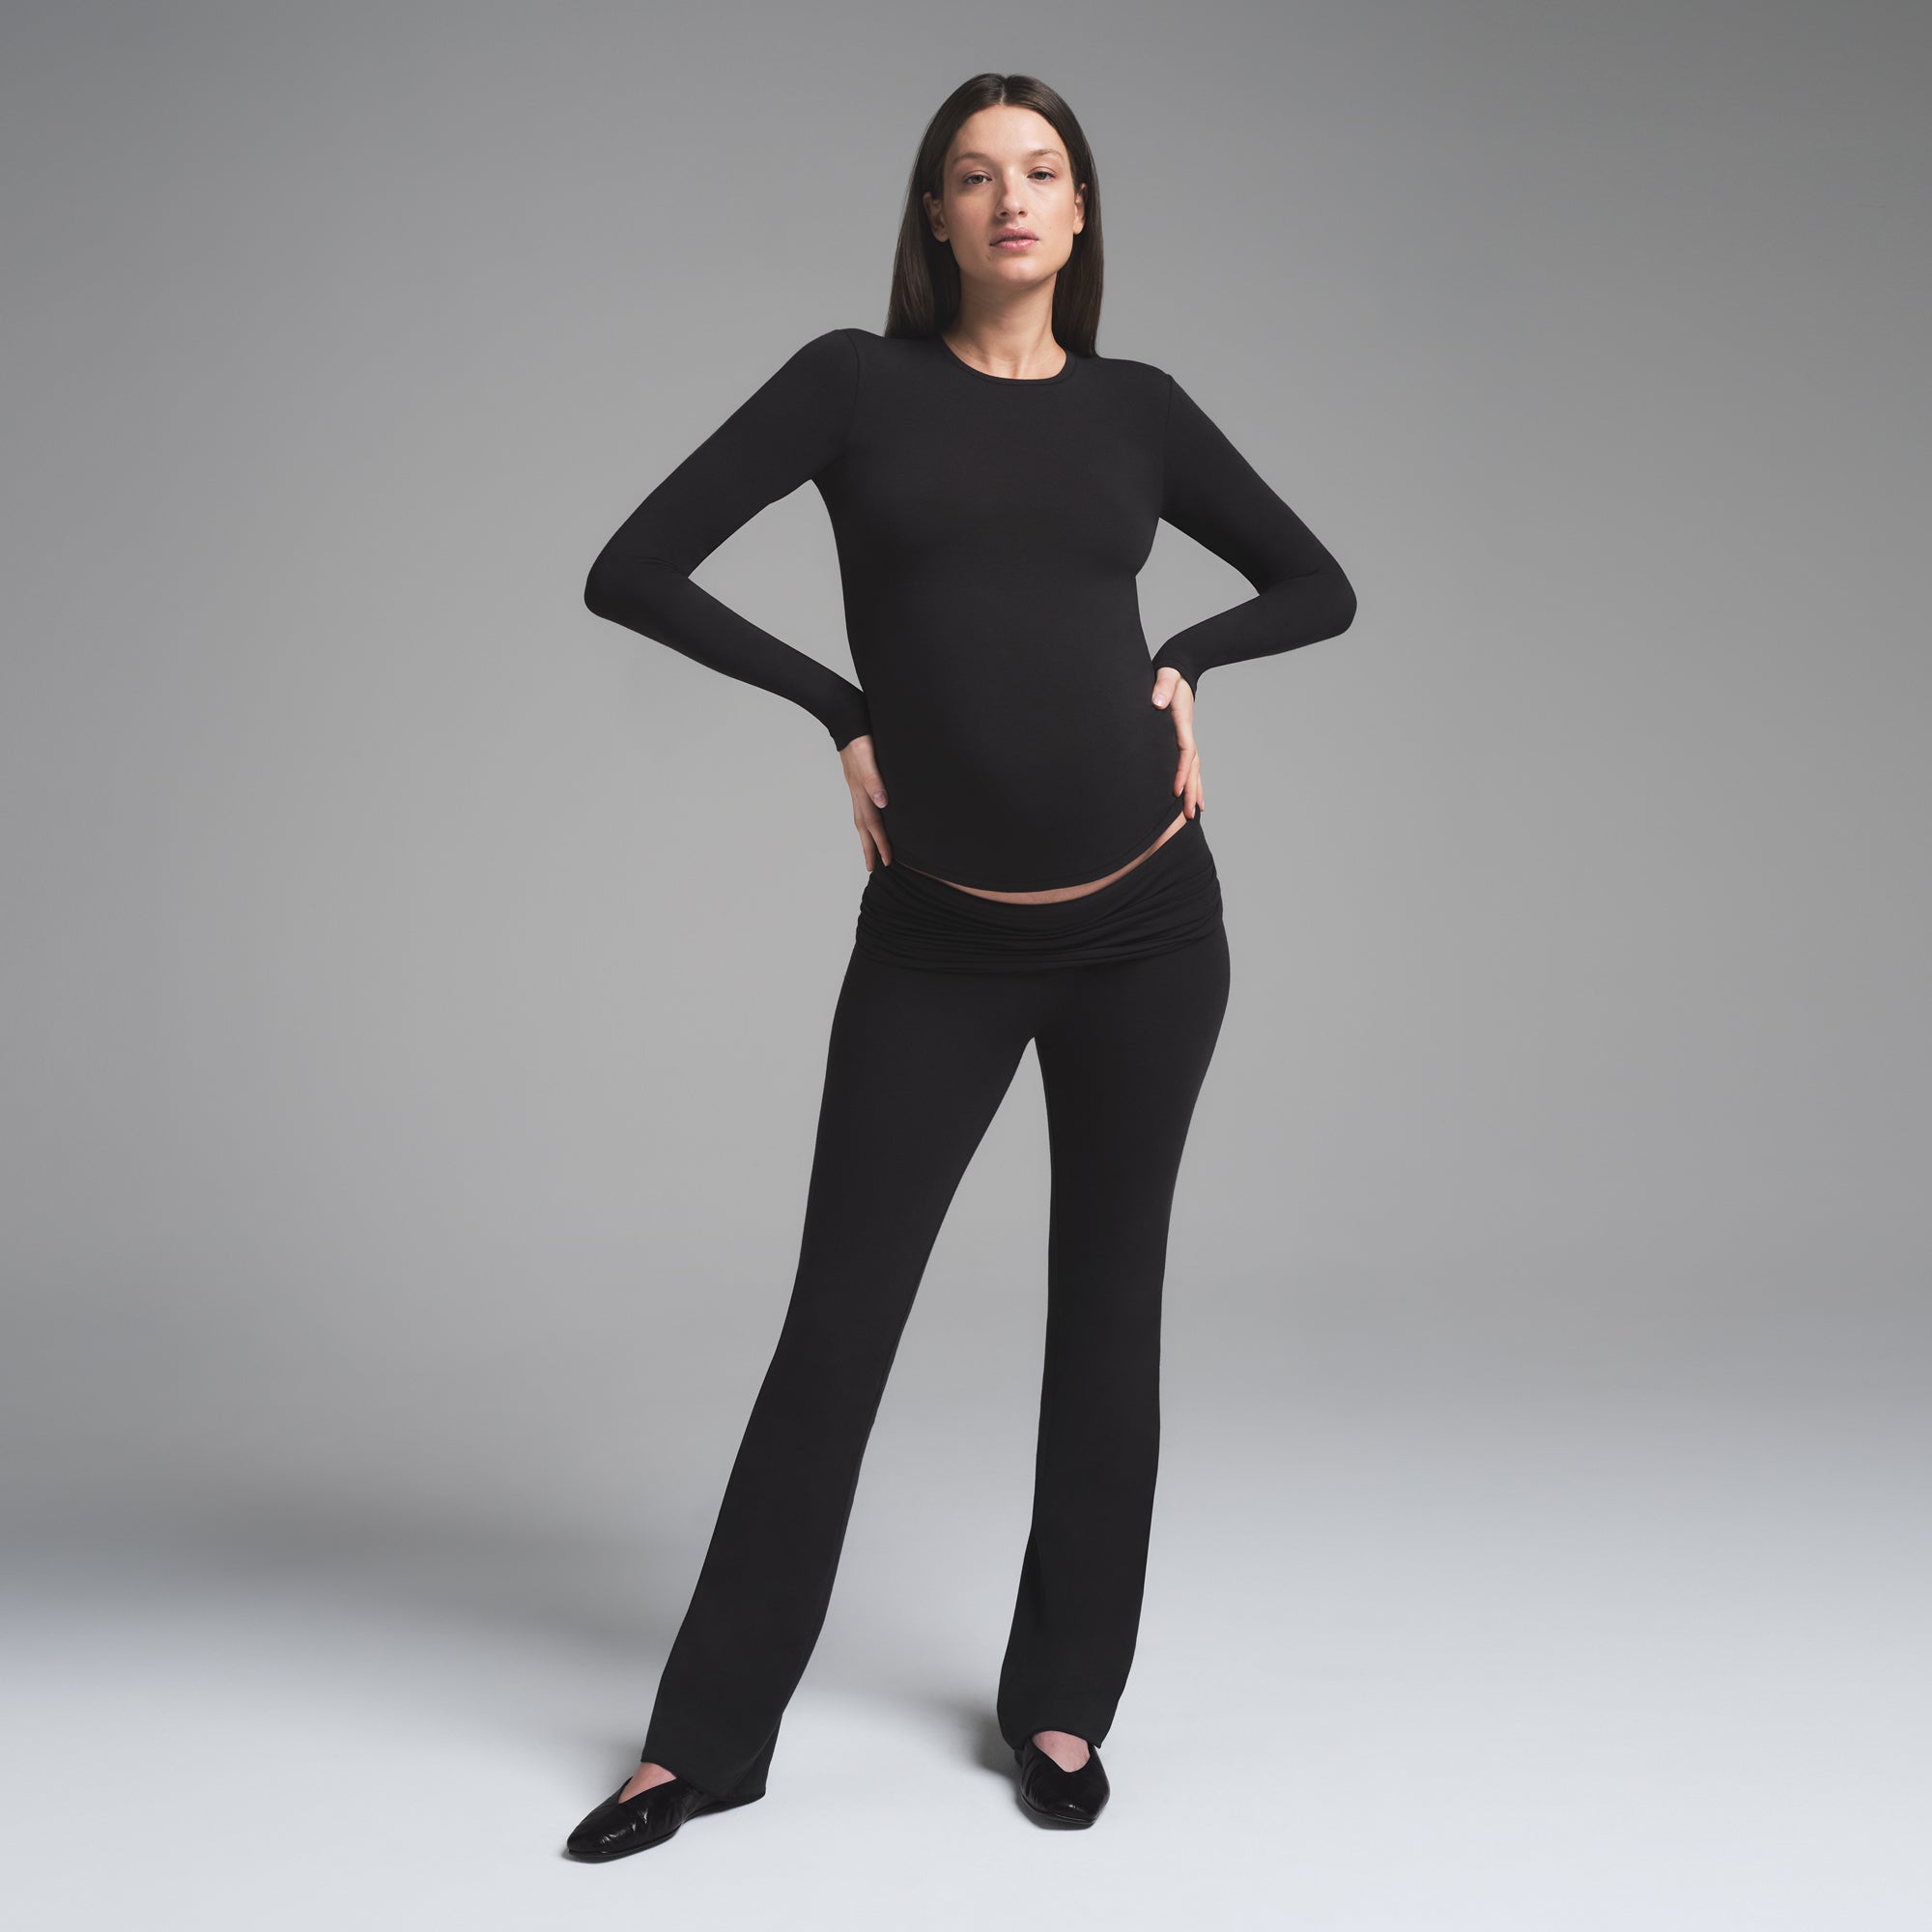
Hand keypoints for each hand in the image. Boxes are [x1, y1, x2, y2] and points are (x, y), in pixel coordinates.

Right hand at [840, 735, 892, 869]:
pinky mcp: (857, 780)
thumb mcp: (868, 757)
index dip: (881, 843)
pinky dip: (866, 819)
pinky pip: (862, 806)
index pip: (873, 823)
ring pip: (861, 817)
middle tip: (874, 867)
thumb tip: (882, 803)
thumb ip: (874, 780)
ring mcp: (855, 786)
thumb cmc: (860, 736)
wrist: (847, 719)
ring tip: (871, 850)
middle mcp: (857, 791)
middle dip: (869, 848)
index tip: (887, 861)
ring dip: (866, 836)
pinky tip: (871, 819)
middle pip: (863, 826)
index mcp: (861, 790)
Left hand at [1151, 667, 1203, 818]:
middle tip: (1190, 813)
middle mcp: (1187, 733)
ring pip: (1194, 768)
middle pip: (1193, 766)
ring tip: (1195, 812)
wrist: (1178, 669)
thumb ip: (1162, 687)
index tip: (1177, 790)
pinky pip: (1190, 764)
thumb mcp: (1166, 676)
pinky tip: (1193, 795)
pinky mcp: (1183, 739)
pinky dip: (1193, 780)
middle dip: (1192, 790)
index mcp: (1182, 722)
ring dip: (1195, 790)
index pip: (1184, 751)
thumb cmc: (1169, 675)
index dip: (1181, 772)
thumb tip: (1157, 702)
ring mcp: (1187, 737)